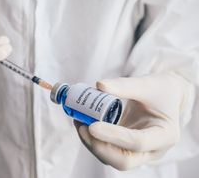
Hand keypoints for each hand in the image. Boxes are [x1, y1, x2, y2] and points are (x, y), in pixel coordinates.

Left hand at [75, 72, 191, 169]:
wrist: (165, 96)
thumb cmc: (159, 90)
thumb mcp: (147, 84)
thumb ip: (124, 85)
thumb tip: (99, 85)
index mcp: (165, 135)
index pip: (138, 142)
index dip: (113, 136)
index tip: (92, 125)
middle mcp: (152, 150)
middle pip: (123, 161)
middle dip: (99, 146)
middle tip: (83, 126)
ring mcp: (138, 152)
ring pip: (111, 159)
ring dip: (91, 143)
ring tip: (79, 120)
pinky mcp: (124, 148)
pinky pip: (106, 150)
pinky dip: (92, 139)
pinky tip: (83, 122)